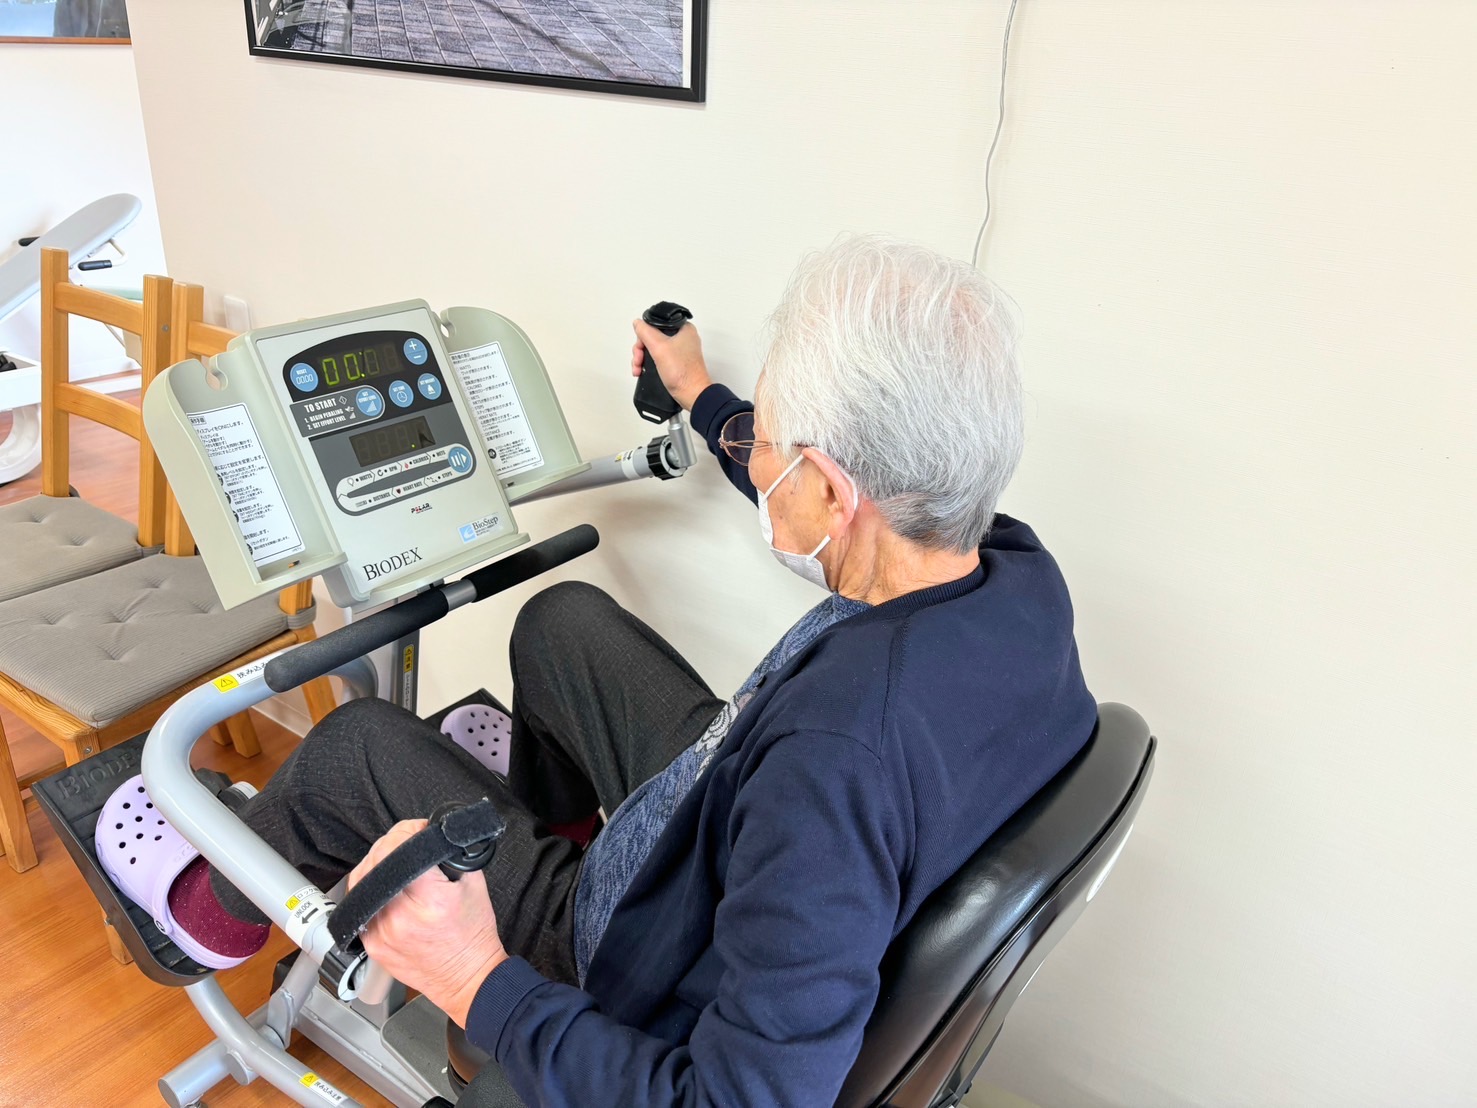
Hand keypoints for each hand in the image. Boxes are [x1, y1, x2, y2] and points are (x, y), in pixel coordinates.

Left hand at [347, 819, 508, 1028]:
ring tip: (396, 865)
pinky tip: (386, 887)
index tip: (418, 829)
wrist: (467, 977)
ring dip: (376, 863)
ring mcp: (381, 933)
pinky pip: (359, 905)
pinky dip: (369, 889)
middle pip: (377, 860)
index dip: (408, 830)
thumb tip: (431, 833)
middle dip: (392, 843)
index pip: (401, 848)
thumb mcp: (475, 884)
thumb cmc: (473, 936)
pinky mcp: (372, 944)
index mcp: (429, 899)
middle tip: (409, 843)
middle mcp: (400, 917)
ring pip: (361, 880)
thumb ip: (451, 852)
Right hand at [631, 317, 712, 411]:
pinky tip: (642, 371)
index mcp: (683, 328)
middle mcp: (682, 337)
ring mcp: (678, 351)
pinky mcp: (675, 362)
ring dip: (642, 358)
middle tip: (639, 360)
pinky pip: (657, 358)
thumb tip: (638, 323)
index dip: (644, 335)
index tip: (641, 346)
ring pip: (652, 348)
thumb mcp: (659, 347)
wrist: (692, 394)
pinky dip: (648, 364)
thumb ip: (646, 332)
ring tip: (639, 368)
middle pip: (651, 336)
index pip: (655, 323)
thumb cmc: (683, 373)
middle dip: (641, 350)